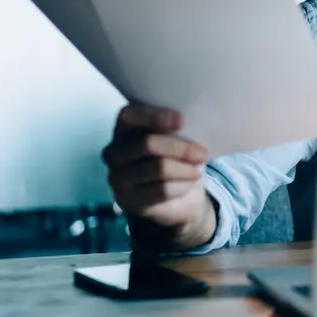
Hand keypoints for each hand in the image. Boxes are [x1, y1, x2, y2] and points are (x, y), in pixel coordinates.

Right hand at [102, 103, 214, 250]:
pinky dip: (182, 186)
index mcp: (124, 127)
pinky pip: (161, 191)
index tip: (182, 121)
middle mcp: (114, 151)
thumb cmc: (178, 156)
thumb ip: (178, 127)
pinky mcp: (128, 200)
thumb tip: (194, 122)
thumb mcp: (179, 137)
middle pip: (147, 144)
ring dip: (185, 169)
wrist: (180, 194)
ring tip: (198, 169)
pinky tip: (189, 183)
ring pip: (157, 169)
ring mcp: (117, 177)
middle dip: (181, 148)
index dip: (156, 117)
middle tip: (202, 153)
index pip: (130, 116)